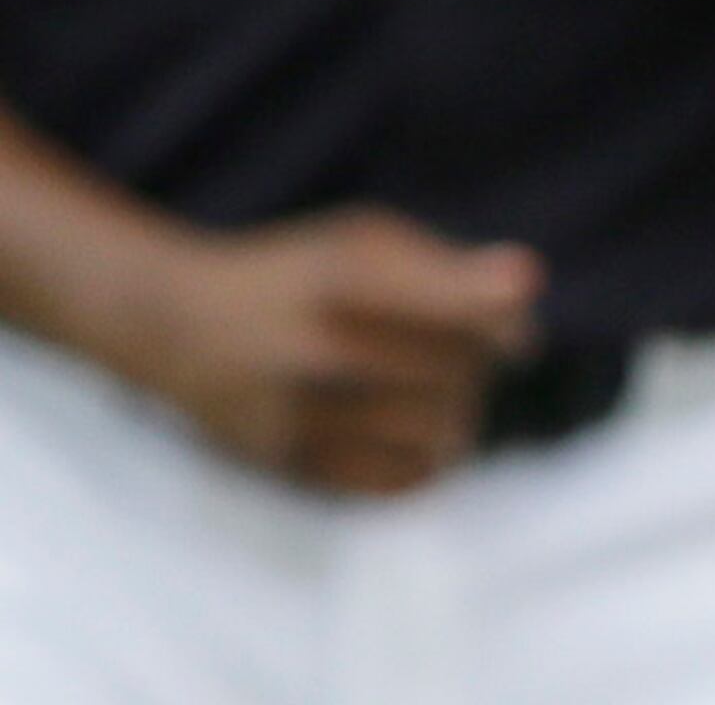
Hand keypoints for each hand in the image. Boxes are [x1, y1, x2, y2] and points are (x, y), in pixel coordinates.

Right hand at [107, 208, 540, 496]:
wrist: (176, 325)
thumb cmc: (297, 277)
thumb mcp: (362, 243)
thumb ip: (447, 266)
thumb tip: (529, 288)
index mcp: (343, 274)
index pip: (459, 304)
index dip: (505, 317)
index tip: (519, 323)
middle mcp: (317, 344)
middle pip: (460, 371)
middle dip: (483, 364)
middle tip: (473, 356)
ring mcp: (298, 410)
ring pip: (438, 430)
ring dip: (463, 415)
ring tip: (452, 398)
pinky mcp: (285, 463)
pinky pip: (398, 481)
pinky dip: (429, 464)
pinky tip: (422, 440)